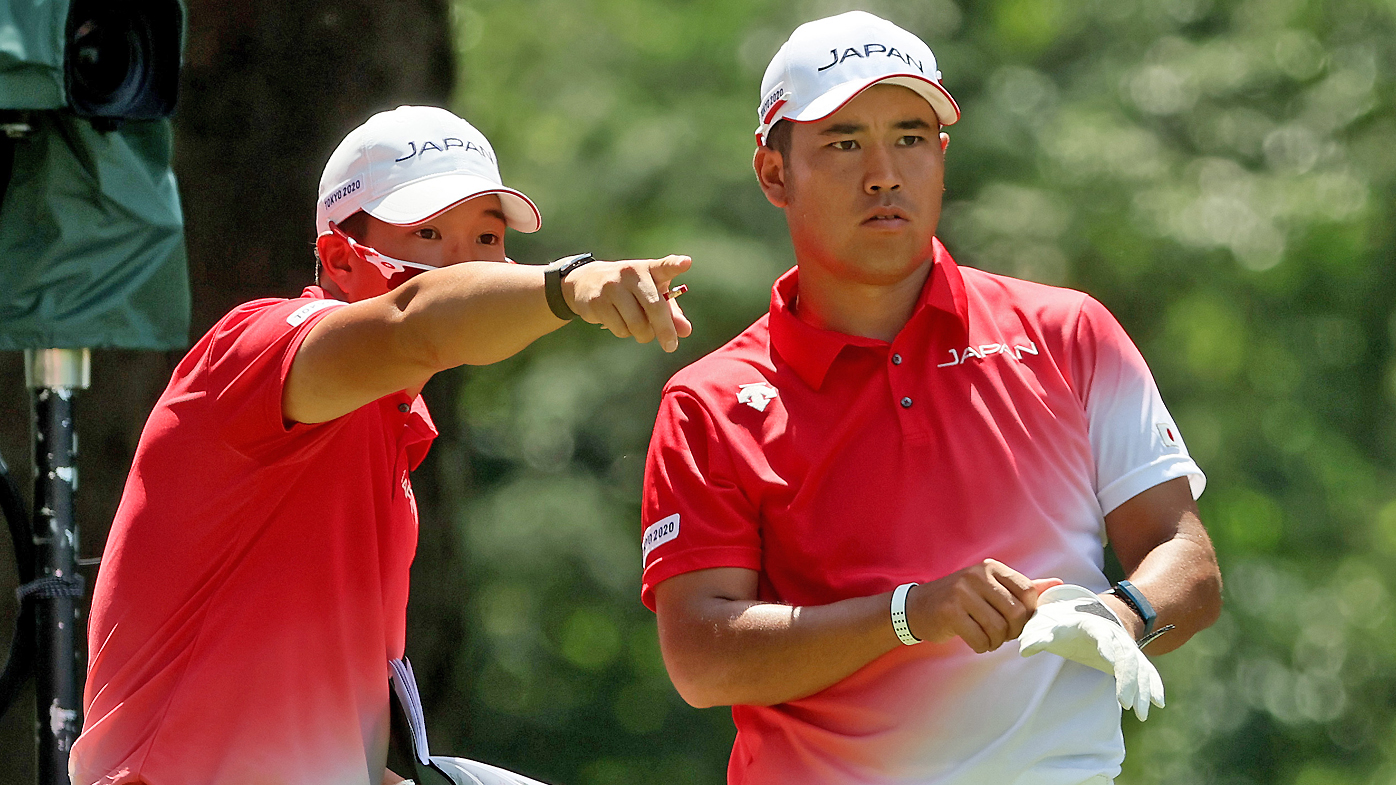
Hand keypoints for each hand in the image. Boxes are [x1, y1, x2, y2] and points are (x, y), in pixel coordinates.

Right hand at [563, 255, 692, 351]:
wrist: (585, 282)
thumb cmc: (629, 291)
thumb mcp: (651, 295)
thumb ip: (670, 312)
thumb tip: (686, 331)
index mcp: (648, 269)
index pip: (663, 266)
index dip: (674, 265)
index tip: (686, 263)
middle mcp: (630, 274)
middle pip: (654, 307)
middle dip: (665, 330)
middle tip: (671, 346)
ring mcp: (612, 286)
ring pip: (637, 324)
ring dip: (643, 334)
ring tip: (639, 328)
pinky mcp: (597, 301)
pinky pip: (620, 329)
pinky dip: (625, 333)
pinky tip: (619, 322)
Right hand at [907, 559, 1060, 652]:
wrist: (917, 606)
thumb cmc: (959, 598)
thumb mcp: (990, 587)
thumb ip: (1022, 587)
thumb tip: (1058, 584)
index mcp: (991, 568)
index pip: (1027, 591)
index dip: (1028, 613)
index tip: (1017, 621)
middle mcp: (977, 575)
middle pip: (1016, 613)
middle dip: (1013, 632)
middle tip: (1002, 635)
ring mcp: (962, 592)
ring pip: (998, 628)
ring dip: (996, 642)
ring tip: (988, 639)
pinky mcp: (950, 611)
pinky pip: (980, 638)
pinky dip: (982, 646)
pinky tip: (975, 641)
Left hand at [1019, 584, 1164, 719]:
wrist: (1092, 617)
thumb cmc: (1068, 627)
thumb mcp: (1052, 629)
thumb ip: (1038, 638)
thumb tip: (1024, 649)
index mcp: (1095, 627)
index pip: (1103, 637)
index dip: (1107, 648)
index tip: (1110, 661)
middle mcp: (1116, 638)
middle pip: (1126, 657)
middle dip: (1128, 678)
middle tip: (1124, 702)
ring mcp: (1127, 649)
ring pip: (1140, 668)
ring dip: (1143, 689)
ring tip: (1142, 713)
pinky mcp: (1133, 660)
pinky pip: (1148, 673)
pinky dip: (1154, 686)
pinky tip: (1158, 703)